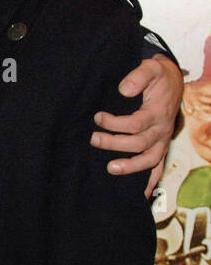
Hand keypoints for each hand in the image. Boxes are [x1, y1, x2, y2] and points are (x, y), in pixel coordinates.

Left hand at [92, 55, 182, 196]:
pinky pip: (158, 167)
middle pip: (139, 143)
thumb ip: (138, 76)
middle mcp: (161, 130)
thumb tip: (123, 90)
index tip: (98, 117)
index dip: (115, 123)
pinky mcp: (160, 146)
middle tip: (94, 139)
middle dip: (115, 144)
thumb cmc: (157, 76)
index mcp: (157, 113)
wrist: (171, 82)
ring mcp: (162, 141)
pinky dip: (150, 182)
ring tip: (110, 168)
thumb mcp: (150, 68)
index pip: (136, 124)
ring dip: (131, 167)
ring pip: (149, 160)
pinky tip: (141, 195)